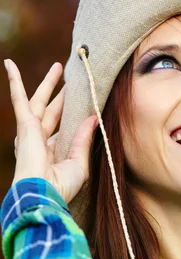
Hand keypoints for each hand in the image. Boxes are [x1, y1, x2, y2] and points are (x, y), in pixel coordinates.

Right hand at [6, 59, 97, 203]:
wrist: (43, 194)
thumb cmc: (61, 187)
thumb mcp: (79, 162)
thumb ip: (84, 139)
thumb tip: (93, 117)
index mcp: (51, 150)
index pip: (62, 127)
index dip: (72, 114)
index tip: (83, 102)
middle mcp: (39, 140)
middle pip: (52, 110)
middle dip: (61, 94)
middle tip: (71, 78)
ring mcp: (31, 131)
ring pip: (39, 100)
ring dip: (48, 83)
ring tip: (58, 66)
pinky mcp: (24, 125)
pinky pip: (19, 98)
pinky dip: (15, 81)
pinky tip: (9, 64)